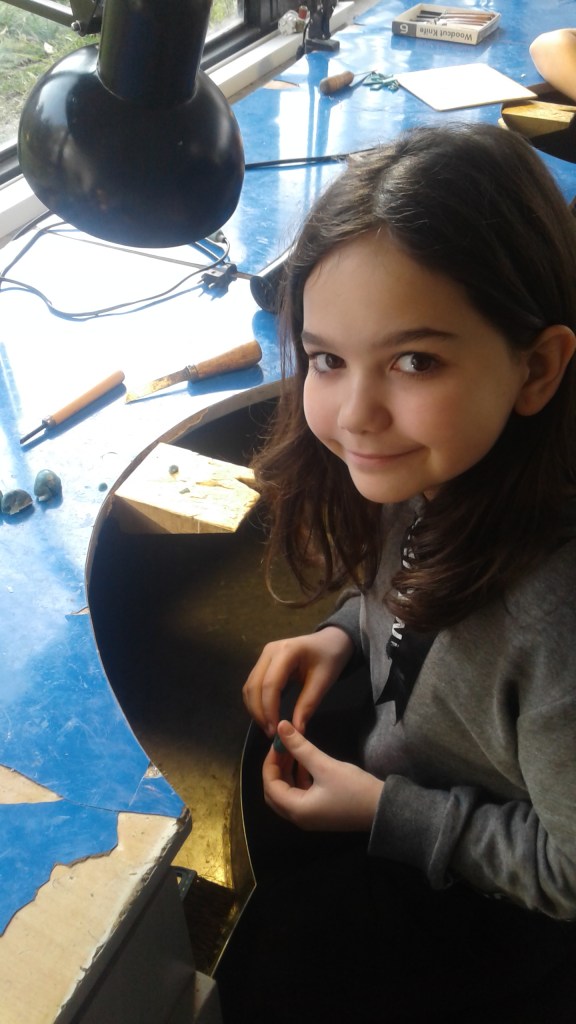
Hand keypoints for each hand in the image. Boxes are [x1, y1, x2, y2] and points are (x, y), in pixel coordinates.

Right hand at [242, 627, 353, 738]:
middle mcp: (270, 651)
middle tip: (271, 733)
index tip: (276, 731)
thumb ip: (308, 705)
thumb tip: (296, 731)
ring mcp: (264, 655)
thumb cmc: (330, 658)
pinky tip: (266, 716)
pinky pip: (253, 684)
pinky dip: (256, 702)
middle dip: (259, 712)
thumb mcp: (324, 681)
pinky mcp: (263, 662)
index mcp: (287, 651)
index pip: (270, 684)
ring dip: (255, 709)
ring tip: (269, 727)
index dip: (269, 710)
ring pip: (249, 686)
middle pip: (254, 685)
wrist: (331, 641)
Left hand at [262, 720, 383, 831]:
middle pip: (274, 792)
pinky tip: (306, 764)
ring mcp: (309, 818)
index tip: (278, 741)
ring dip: (287, 773)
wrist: (384, 809)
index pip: (270, 785)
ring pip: (287, 794)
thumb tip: (281, 727)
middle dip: (276, 768)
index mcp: (296, 809)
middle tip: (282, 747)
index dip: (270, 761)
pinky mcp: (319, 813)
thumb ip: (301, 747)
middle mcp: (298, 818)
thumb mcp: (325, 765)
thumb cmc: (354, 789)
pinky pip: (299, 796)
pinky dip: (298, 779)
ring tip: (293, 751)